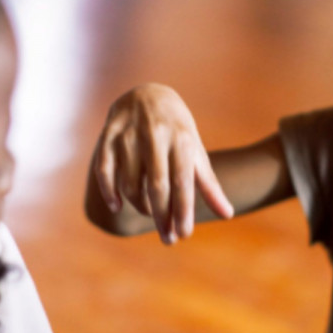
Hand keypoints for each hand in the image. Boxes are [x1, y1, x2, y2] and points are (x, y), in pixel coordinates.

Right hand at [90, 83, 233, 243]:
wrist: (148, 93)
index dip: (182, 211)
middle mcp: (156, 135)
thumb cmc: (178, 130)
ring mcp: (130, 134)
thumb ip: (209, 184)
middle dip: (163, 217)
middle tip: (168, 240)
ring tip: (152, 214)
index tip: (183, 235)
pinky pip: (104, 169)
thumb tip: (228, 215)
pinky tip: (117, 207)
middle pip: (157, 186)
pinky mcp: (108, 135)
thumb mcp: (195, 151)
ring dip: (141, 206)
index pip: (182, 182)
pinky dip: (109, 191)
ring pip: (131, 182)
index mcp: (182, 139)